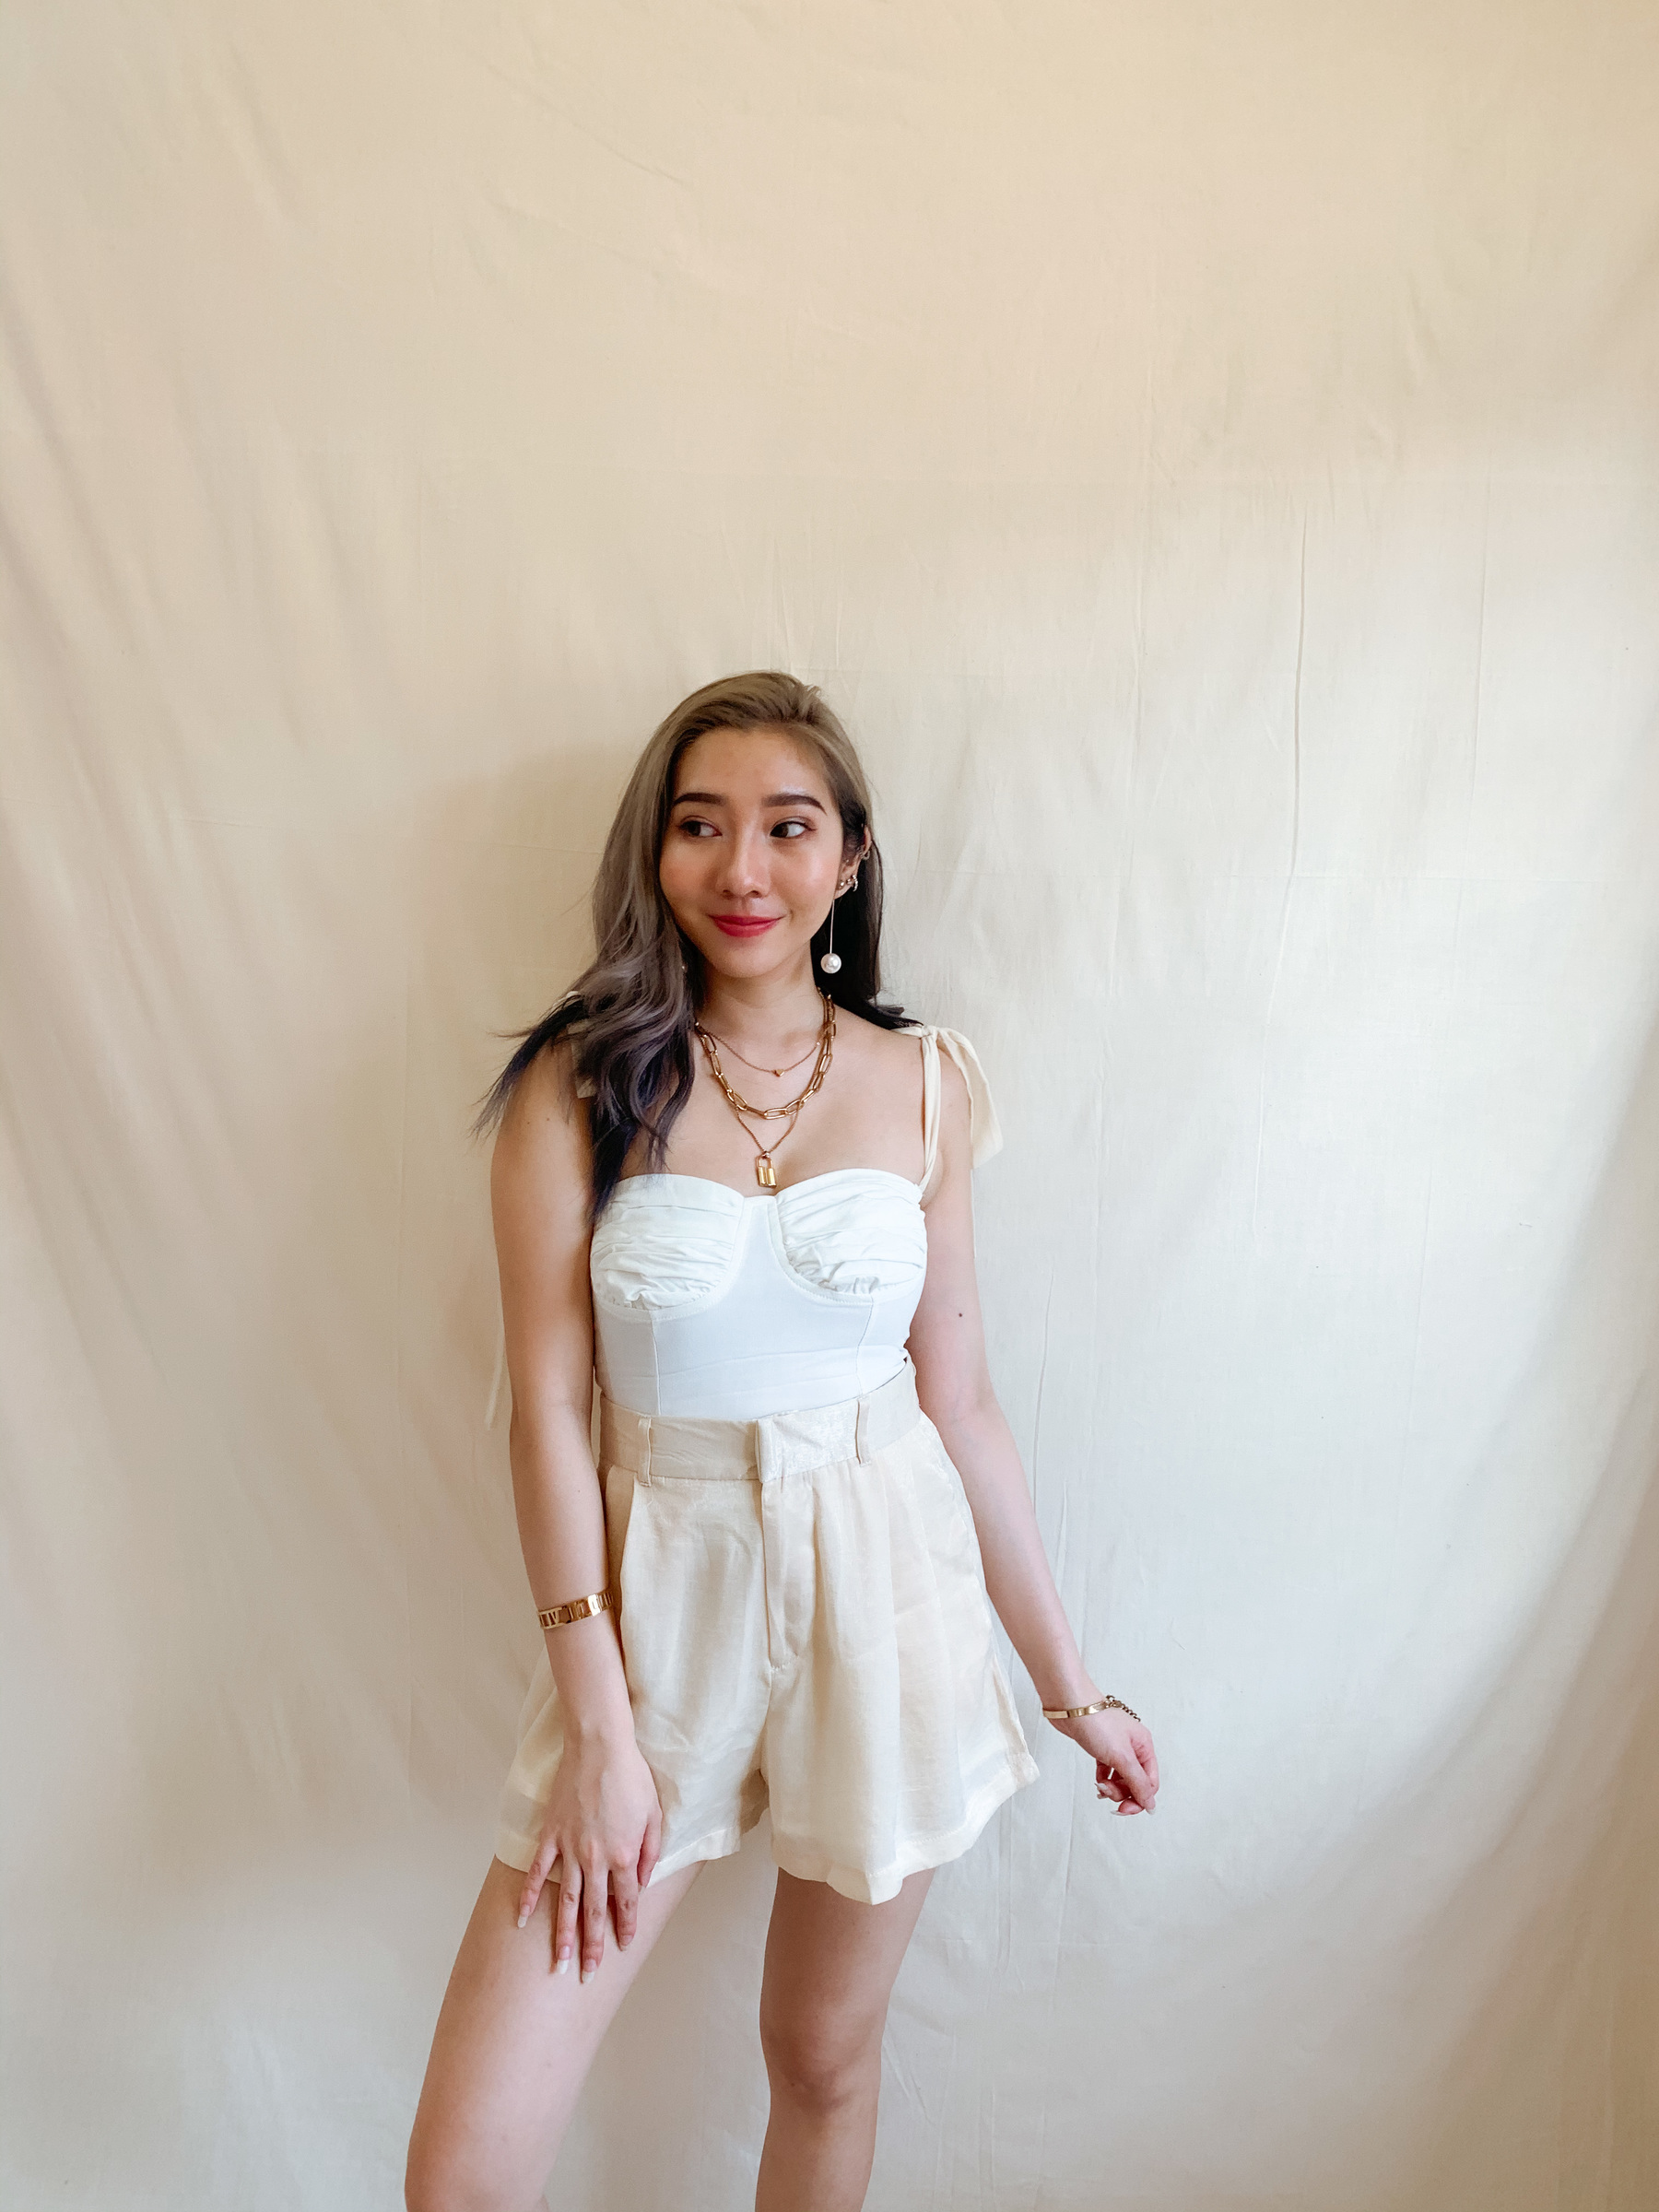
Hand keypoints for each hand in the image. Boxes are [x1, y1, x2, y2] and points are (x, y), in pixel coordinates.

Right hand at [516, 1730, 663, 1978]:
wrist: (599, 1746)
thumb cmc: (631, 1777)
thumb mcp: (653, 1815)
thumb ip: (649, 1852)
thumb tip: (642, 1882)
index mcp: (623, 1855)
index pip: (626, 1902)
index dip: (625, 1927)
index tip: (622, 1948)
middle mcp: (596, 1859)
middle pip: (595, 1912)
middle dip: (592, 1947)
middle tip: (587, 1976)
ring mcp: (570, 1849)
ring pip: (566, 1901)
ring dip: (563, 1935)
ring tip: (559, 1963)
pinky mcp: (550, 1835)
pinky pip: (538, 1872)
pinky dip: (530, 1897)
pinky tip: (523, 1920)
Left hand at [1051, 1705, 1158, 1815]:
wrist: (1069, 1705)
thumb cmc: (1096, 1722)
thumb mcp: (1121, 1756)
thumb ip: (1137, 1782)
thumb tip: (1150, 1803)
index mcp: (1144, 1746)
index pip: (1150, 1783)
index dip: (1139, 1799)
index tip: (1124, 1809)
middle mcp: (1133, 1747)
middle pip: (1135, 1782)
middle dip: (1122, 1793)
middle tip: (1107, 1793)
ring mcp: (1117, 1747)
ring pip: (1121, 1778)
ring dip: (1111, 1787)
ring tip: (1100, 1786)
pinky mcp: (1101, 1748)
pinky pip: (1108, 1771)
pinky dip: (1103, 1779)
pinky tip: (1097, 1782)